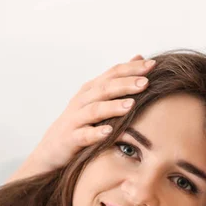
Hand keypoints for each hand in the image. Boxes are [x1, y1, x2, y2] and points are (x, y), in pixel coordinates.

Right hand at [8, 55, 155, 181]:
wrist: (52, 148)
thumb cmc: (80, 122)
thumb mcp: (98, 98)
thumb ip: (118, 79)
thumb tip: (139, 57)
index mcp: (92, 89)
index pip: (113, 74)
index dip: (132, 68)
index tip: (153, 65)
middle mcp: (83, 101)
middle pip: (105, 88)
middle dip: (126, 84)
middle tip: (146, 82)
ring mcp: (75, 119)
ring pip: (95, 110)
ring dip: (113, 107)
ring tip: (130, 105)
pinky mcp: (71, 139)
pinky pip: (84, 135)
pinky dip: (95, 133)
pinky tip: (108, 132)